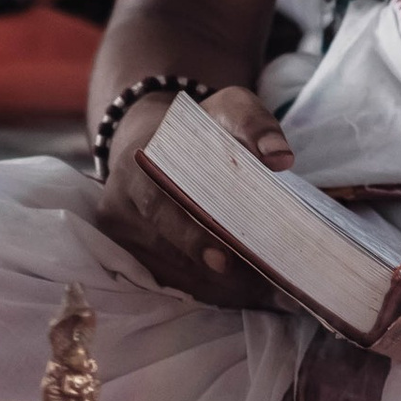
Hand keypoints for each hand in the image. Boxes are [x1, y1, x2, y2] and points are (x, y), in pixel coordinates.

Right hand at [96, 82, 292, 308]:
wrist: (153, 142)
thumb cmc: (198, 128)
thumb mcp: (230, 108)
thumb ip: (255, 125)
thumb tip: (280, 157)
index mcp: (136, 164)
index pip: (160, 206)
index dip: (191, 236)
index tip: (225, 260)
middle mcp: (120, 204)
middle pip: (169, 250)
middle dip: (217, 273)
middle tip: (264, 287)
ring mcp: (121, 236)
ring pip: (173, 276)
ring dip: (221, 288)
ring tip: (268, 291)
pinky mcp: (129, 258)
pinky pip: (173, 285)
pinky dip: (211, 291)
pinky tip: (247, 290)